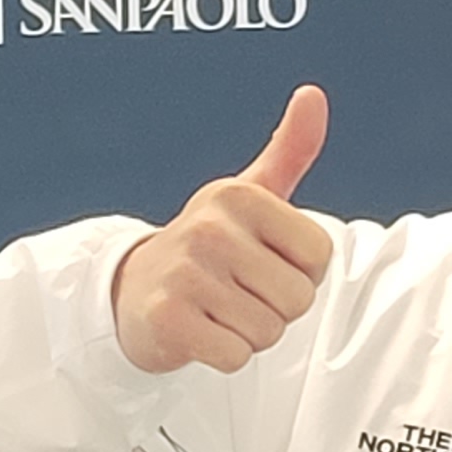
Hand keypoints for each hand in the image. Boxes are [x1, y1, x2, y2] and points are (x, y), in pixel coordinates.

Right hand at [110, 85, 334, 373]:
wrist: (131, 290)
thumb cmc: (208, 246)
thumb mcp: (249, 194)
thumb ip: (289, 150)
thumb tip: (313, 94)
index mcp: (239, 196)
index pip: (320, 256)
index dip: (300, 272)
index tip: (263, 261)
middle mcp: (210, 228)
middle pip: (298, 299)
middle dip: (275, 308)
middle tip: (236, 291)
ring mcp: (186, 272)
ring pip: (268, 331)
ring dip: (249, 333)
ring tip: (216, 309)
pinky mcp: (168, 318)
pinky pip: (236, 356)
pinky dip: (223, 355)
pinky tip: (199, 330)